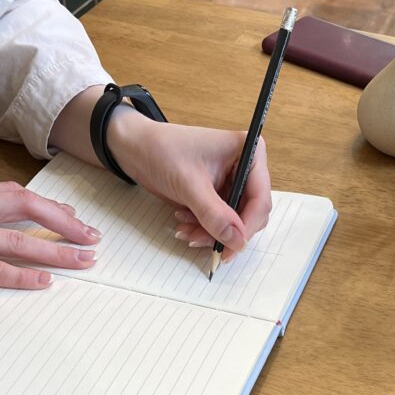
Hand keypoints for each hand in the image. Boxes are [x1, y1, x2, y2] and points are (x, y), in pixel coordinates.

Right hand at [0, 182, 100, 288]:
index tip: (74, 217)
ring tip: (85, 261)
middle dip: (65, 223)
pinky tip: (45, 281)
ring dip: (57, 251)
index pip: (16, 194)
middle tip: (92, 238)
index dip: (50, 206)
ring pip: (19, 241)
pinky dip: (22, 276)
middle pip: (27, 209)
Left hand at [49, 87, 270, 262]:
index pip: (260, 198)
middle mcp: (246, 166)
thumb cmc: (162, 150)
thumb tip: (237, 241)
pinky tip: (183, 220)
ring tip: (184, 230)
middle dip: (225, 230)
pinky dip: (202, 227)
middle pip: (250, 213)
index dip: (247, 226)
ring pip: (234, 222)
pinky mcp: (218, 193)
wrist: (134, 147)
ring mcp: (232, 181)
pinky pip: (219, 221)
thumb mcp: (189, 184)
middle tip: (199, 241)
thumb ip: (215, 214)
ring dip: (210, 232)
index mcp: (249, 151)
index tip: (231, 247)